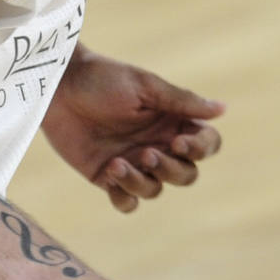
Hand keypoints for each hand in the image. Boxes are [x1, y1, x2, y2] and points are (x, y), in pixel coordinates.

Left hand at [41, 46, 224, 212]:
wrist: (56, 85)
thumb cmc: (101, 78)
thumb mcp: (143, 85)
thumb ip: (180, 101)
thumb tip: (223, 108)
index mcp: (170, 120)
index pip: (206, 144)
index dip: (200, 149)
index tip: (179, 142)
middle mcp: (156, 143)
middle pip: (186, 174)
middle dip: (171, 170)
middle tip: (146, 153)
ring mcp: (132, 161)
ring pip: (156, 190)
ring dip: (141, 182)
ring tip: (117, 163)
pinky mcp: (106, 175)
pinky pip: (127, 202)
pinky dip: (124, 197)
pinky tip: (111, 176)